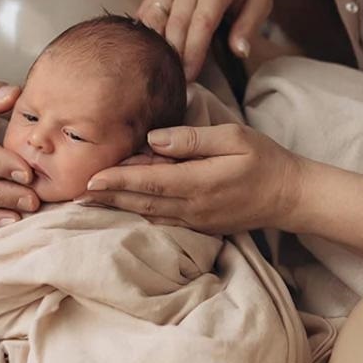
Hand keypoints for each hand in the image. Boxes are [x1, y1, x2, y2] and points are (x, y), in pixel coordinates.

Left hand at [77, 123, 303, 235]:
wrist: (288, 195)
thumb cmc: (263, 159)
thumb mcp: (233, 137)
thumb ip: (192, 139)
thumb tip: (155, 140)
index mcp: (199, 182)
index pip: (149, 182)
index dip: (117, 180)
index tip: (90, 179)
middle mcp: (193, 207)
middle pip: (141, 202)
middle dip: (106, 197)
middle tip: (74, 194)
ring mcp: (196, 220)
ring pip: (148, 214)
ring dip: (118, 208)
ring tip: (89, 202)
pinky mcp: (199, 226)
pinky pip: (162, 221)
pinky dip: (138, 214)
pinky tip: (121, 208)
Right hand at [136, 0, 274, 80]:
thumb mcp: (262, 0)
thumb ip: (249, 26)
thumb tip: (240, 52)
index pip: (201, 23)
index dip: (193, 52)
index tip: (189, 78)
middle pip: (175, 23)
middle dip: (173, 56)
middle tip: (173, 83)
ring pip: (155, 17)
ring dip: (155, 46)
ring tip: (157, 71)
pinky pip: (146, 10)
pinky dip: (145, 32)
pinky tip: (145, 52)